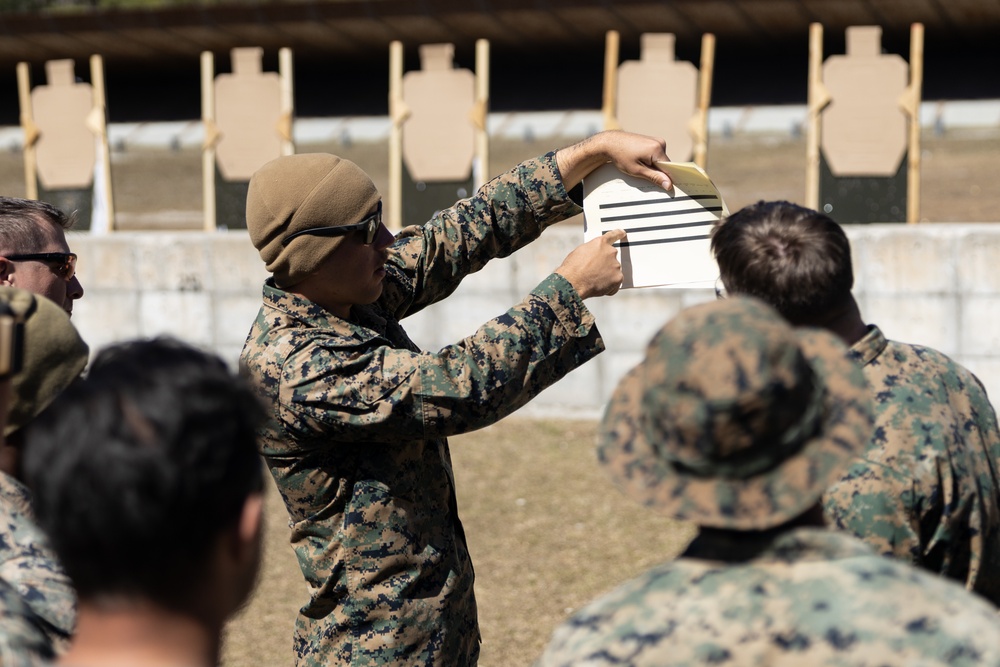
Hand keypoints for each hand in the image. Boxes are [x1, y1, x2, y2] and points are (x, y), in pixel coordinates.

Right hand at [554, 230, 625, 298]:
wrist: (573, 282)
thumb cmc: (572, 269)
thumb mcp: (580, 253)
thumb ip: (592, 251)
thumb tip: (595, 256)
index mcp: (600, 243)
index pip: (613, 236)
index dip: (618, 234)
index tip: (622, 233)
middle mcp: (610, 252)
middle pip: (612, 258)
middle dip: (605, 264)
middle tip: (594, 272)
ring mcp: (615, 265)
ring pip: (613, 271)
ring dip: (606, 276)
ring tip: (593, 281)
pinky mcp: (618, 278)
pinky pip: (615, 283)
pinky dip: (609, 287)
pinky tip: (597, 287)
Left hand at [556, 131, 670, 191]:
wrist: (610, 143)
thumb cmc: (621, 156)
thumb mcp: (637, 170)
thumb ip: (654, 177)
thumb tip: (669, 185)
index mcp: (657, 149)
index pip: (669, 168)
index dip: (666, 178)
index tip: (664, 187)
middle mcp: (660, 143)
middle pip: (665, 164)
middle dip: (658, 172)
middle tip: (644, 175)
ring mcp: (656, 140)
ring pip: (660, 160)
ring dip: (653, 166)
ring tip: (639, 166)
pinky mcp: (652, 140)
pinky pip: (656, 155)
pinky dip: (651, 161)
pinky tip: (640, 161)